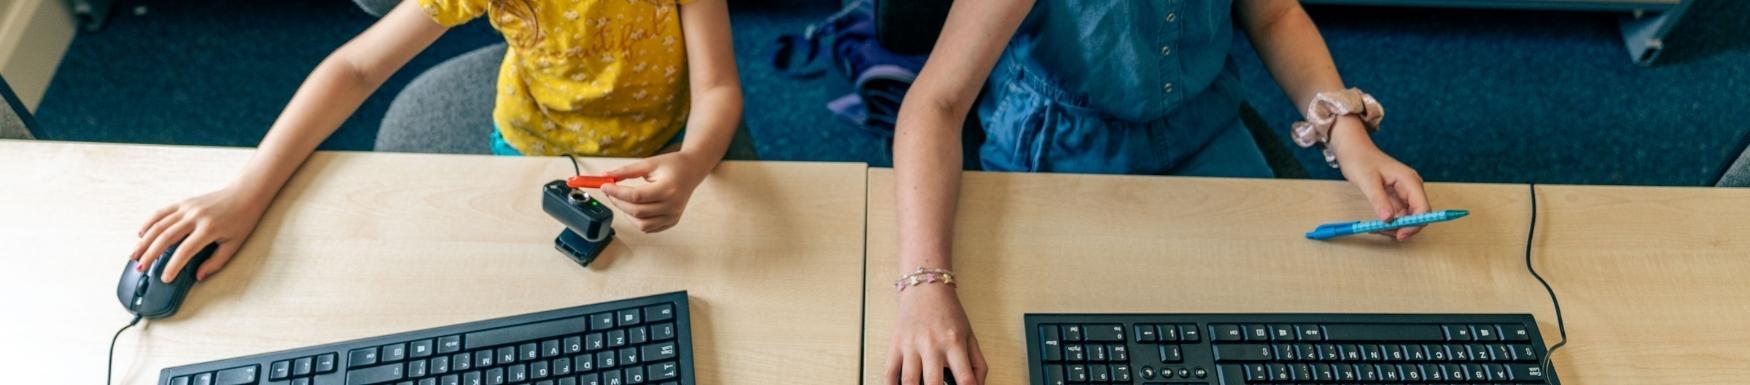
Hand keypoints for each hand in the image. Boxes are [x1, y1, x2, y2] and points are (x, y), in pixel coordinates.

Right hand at [131, 185, 268, 282]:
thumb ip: (216, 262)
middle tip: (141, 268)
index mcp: (209, 229)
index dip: (173, 266)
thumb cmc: (242, 221)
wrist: (245, 194)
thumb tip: (198, 276)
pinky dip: (149, 222)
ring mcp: (188, 208)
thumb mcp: (234, 244)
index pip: (185, 251)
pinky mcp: (184, 202)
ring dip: (144, 240)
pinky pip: (162, 212)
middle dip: (150, 254)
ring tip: (134, 255)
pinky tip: (141, 234)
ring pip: (159, 224)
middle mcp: (195, 217)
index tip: (165, 278)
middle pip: (166, 237)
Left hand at [598, 151, 714, 232]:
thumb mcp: (649, 163)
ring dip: (626, 213)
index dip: (617, 192)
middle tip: (609, 192)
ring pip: (641, 224)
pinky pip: (649, 228)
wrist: (691, 171)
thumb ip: (626, 171)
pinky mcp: (671, 222)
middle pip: (637, 211)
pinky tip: (633, 208)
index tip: (605, 186)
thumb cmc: (672, 165)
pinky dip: (637, 220)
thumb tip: (605, 175)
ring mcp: (673, 216)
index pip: (636, 196)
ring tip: (622, 200)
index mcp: (668, 189)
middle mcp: (672, 206)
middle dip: (618, 202)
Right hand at [886, 283, 987, 384]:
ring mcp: (911, 345)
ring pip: (909, 381)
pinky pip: (889, 372)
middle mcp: (932, 344)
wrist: (925, 288)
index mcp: (954, 342)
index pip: (965, 378)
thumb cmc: (949, 313)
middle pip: (933, 383)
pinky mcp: (895, 344)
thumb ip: (977, 363)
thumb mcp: (970, 335)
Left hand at [1328, 117, 1429, 240]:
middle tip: (1382, 232)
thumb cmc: (1360, 160)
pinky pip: (1397, 215)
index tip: (1400, 234)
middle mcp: (1411, 187)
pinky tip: (1374, 223)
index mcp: (1409, 181)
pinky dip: (1388, 222)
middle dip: (1402, 227)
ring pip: (1406, 218)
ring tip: (1373, 227)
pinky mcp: (1396, 198)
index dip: (1415, 224)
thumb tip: (1388, 219)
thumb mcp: (1367, 181)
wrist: (1353, 150)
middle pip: (1417, 216)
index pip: (1423, 208)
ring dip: (1393, 227)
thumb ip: (1379, 200)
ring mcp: (1404, 193)